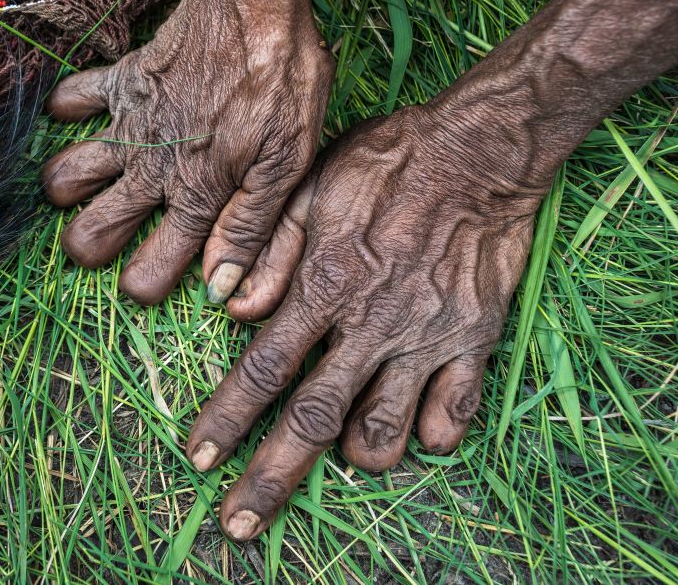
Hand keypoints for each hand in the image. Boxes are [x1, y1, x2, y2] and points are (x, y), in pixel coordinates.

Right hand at [41, 0, 332, 305]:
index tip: (151, 278)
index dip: (144, 286)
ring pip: (65, 176)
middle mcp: (151, 169)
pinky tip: (90, 116)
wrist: (254, 6)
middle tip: (107, 238)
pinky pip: (71, 100)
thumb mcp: (286, 165)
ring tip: (95, 185)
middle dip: (89, 248)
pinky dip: (70, 110)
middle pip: (88, 233)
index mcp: (195, 197)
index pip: (147, 272)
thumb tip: (219, 289)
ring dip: (70, 189)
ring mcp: (129, 125)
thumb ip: (249, 229)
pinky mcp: (121, 83)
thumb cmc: (283, 85)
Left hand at [185, 101, 547, 540]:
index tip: (197, 459)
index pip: (263, 369)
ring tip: (343, 454)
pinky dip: (430, 435)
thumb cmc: (388, 161)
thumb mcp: (313, 186)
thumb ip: (269, 250)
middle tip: (240, 526)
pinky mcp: (474, 341)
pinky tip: (415, 428)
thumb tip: (229, 307)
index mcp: (324, 286)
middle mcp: (371, 325)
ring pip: (385, 432)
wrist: (480, 152)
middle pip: (313, 420)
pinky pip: (453, 415)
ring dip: (358, 456)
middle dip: (271, 479)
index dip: (225, 418)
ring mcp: (426, 339)